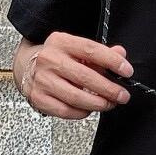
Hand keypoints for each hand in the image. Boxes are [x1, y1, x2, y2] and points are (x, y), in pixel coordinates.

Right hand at [16, 32, 133, 118]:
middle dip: (109, 89)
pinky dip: (82, 112)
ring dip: (98, 103)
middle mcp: (49, 59)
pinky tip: (89, 108)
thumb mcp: (77, 50)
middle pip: (85, 77)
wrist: (28, 67)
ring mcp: (42, 80)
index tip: (127, 71)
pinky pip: (67, 111)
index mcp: (61, 42)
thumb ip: (101, 53)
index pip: (91, 50)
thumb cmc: (59, 59)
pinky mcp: (39, 98)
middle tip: (122, 95)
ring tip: (109, 104)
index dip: (112, 61)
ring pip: (77, 97)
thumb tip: (121, 53)